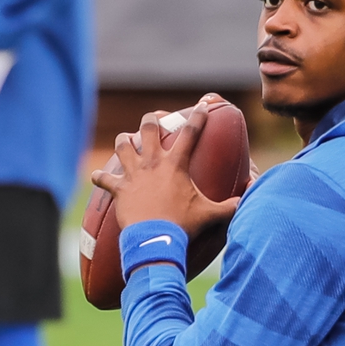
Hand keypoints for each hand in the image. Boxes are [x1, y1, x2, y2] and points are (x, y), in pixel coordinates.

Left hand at [90, 102, 240, 238]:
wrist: (154, 239)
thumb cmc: (183, 225)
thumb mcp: (211, 215)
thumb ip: (231, 207)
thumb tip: (247, 201)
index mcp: (175, 164)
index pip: (190, 133)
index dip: (199, 117)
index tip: (203, 105)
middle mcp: (152, 163)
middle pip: (148, 129)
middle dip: (151, 121)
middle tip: (153, 119)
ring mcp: (133, 175)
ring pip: (122, 146)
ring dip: (123, 142)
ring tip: (126, 141)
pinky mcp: (119, 189)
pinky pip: (104, 179)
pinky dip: (100, 177)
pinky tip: (97, 176)